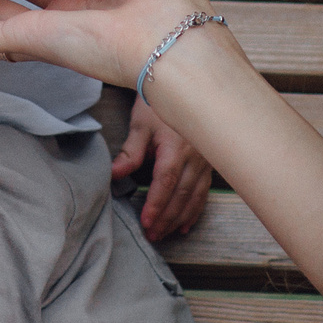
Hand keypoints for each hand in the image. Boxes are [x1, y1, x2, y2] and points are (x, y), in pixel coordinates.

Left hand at [116, 99, 212, 239]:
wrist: (182, 86)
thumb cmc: (157, 104)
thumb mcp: (140, 125)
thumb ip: (129, 153)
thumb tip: (113, 175)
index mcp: (176, 147)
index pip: (166, 182)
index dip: (156, 204)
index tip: (146, 222)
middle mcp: (194, 156)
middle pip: (181, 194)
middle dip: (166, 217)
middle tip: (153, 235)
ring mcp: (204, 160)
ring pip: (194, 196)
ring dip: (180, 217)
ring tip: (166, 234)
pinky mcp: (209, 162)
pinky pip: (204, 190)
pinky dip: (195, 209)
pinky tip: (186, 224)